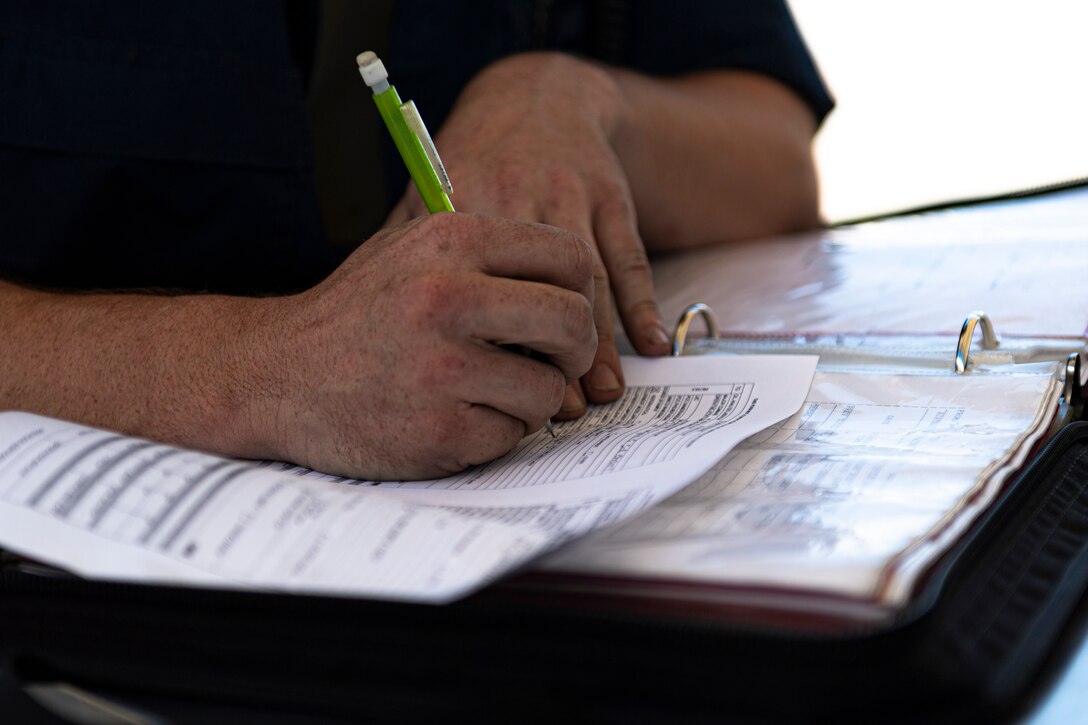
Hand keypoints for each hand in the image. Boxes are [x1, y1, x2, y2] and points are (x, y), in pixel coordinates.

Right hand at [242, 213, 595, 479]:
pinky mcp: (439, 433)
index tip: (564, 312)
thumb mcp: (408, 250)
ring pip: (550, 390)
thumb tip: (573, 271)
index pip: (569, 258)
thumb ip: (484, 251)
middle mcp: (447, 299)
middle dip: (575, 349)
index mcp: (450, 242)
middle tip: (553, 361)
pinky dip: (495, 433)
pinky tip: (457, 418)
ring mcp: (442, 371)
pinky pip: (512, 436)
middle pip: (573, 322)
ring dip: (532, 399)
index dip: (580, 291)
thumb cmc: (353, 314)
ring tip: (490, 392)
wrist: (274, 375)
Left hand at [386, 53, 671, 420]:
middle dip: (550, 352)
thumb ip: (405, 247)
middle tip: (560, 409)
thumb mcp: (431, 193)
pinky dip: (643, 303)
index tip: (492, 391)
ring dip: (600, 339)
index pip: (475, 283)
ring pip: (588, 277)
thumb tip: (367, 314)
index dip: (487, 341)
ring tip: (603, 392)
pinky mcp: (610, 195)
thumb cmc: (475, 162)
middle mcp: (517, 194)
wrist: (537, 100)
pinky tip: (653, 345)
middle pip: (536, 286)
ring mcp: (569, 194)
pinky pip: (630, 255)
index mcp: (463, 202)